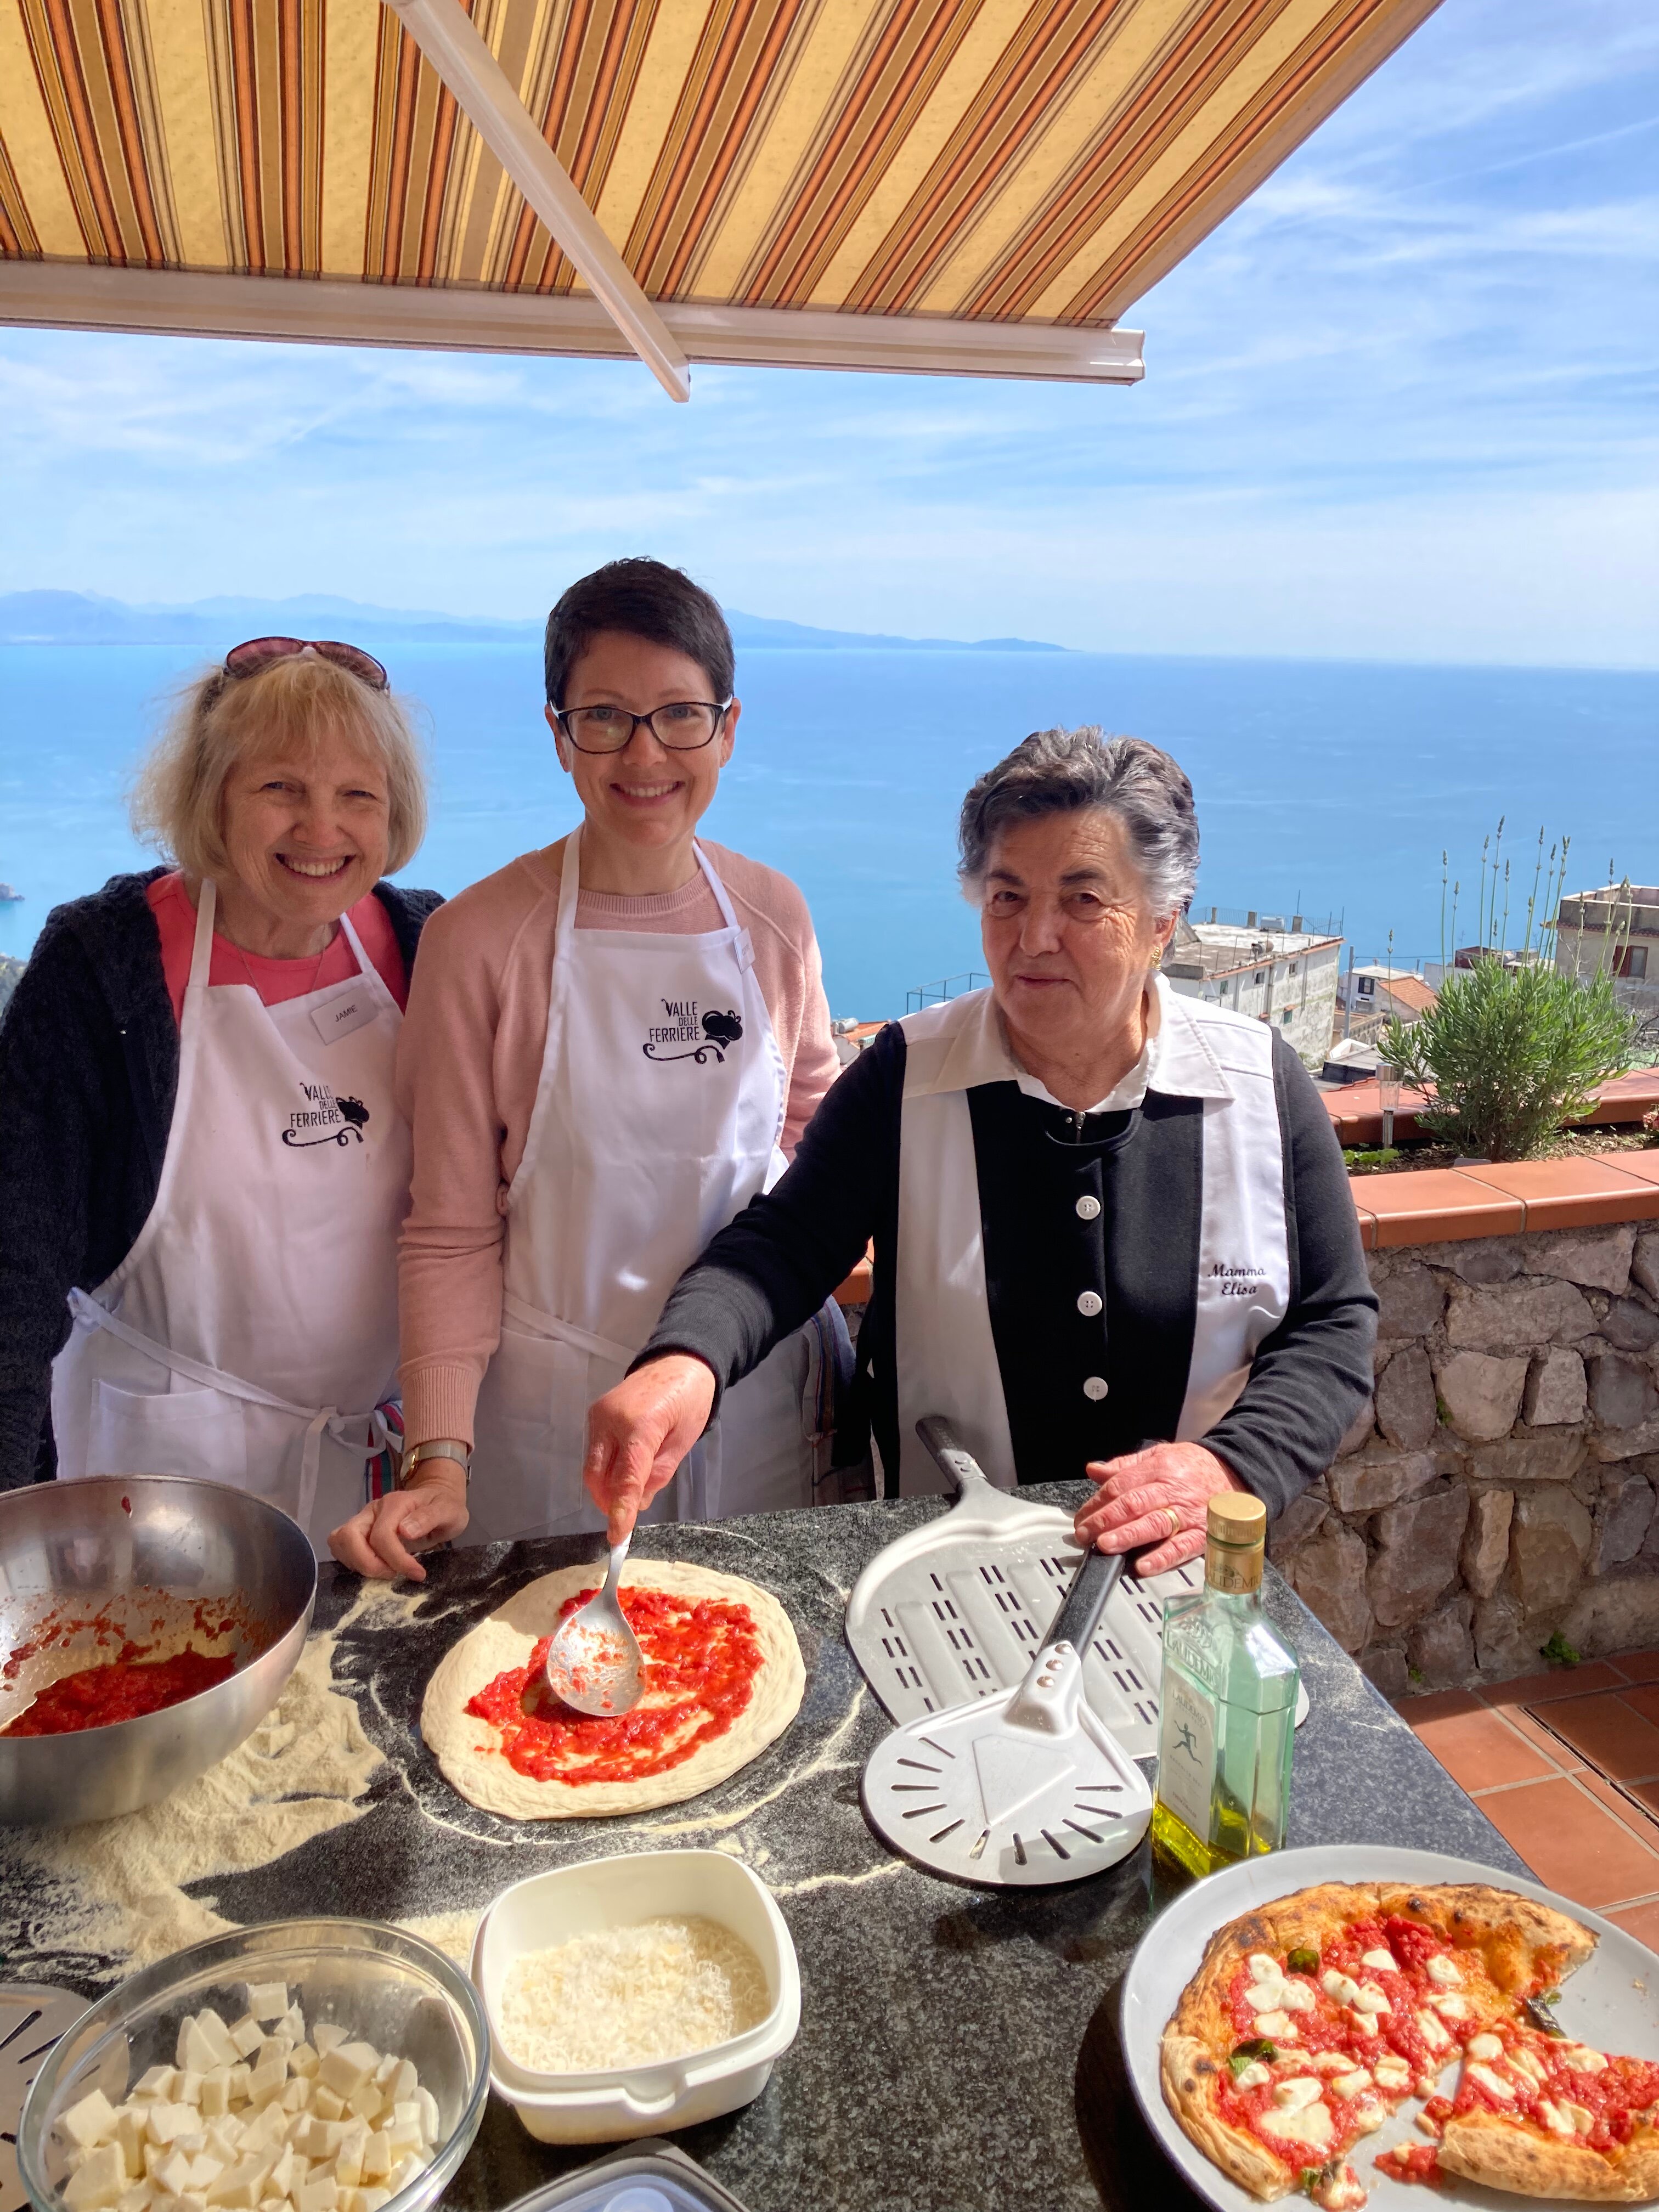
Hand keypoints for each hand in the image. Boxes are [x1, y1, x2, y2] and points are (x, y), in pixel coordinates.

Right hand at [328, 1459, 468, 1580]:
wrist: (439, 1496)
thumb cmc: (445, 1505)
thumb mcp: (449, 1510)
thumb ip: (428, 1517)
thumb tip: (405, 1531)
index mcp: (395, 1504)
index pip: (381, 1536)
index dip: (396, 1560)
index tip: (417, 1573)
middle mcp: (373, 1510)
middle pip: (349, 1537)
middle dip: (368, 1564)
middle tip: (393, 1575)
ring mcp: (363, 1520)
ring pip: (339, 1542)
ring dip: (357, 1564)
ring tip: (385, 1571)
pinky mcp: (359, 1531)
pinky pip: (341, 1548)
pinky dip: (353, 1562)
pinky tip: (376, 1568)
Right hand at [583, 1356, 716, 1541]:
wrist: (679, 1361)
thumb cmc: (690, 1402)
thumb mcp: (683, 1442)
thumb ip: (659, 1474)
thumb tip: (637, 1503)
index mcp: (640, 1425)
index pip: (625, 1478)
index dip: (620, 1511)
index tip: (617, 1537)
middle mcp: (611, 1419)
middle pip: (598, 1476)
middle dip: (608, 1502)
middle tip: (626, 1516)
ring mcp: (598, 1415)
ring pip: (592, 1466)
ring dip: (606, 1487)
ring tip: (631, 1489)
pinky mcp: (594, 1413)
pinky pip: (594, 1451)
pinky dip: (606, 1469)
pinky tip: (624, 1469)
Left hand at [1072, 1442, 1244, 1576]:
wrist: (1235, 1472)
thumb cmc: (1194, 1467)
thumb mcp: (1159, 1455)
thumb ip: (1125, 1466)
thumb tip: (1094, 1470)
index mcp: (1159, 1468)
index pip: (1121, 1485)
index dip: (1097, 1502)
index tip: (1081, 1517)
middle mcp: (1172, 1490)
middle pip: (1134, 1503)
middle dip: (1106, 1520)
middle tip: (1085, 1533)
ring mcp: (1188, 1513)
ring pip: (1155, 1524)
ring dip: (1128, 1536)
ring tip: (1106, 1545)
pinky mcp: (1202, 1534)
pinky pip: (1181, 1548)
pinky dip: (1162, 1558)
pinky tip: (1143, 1566)